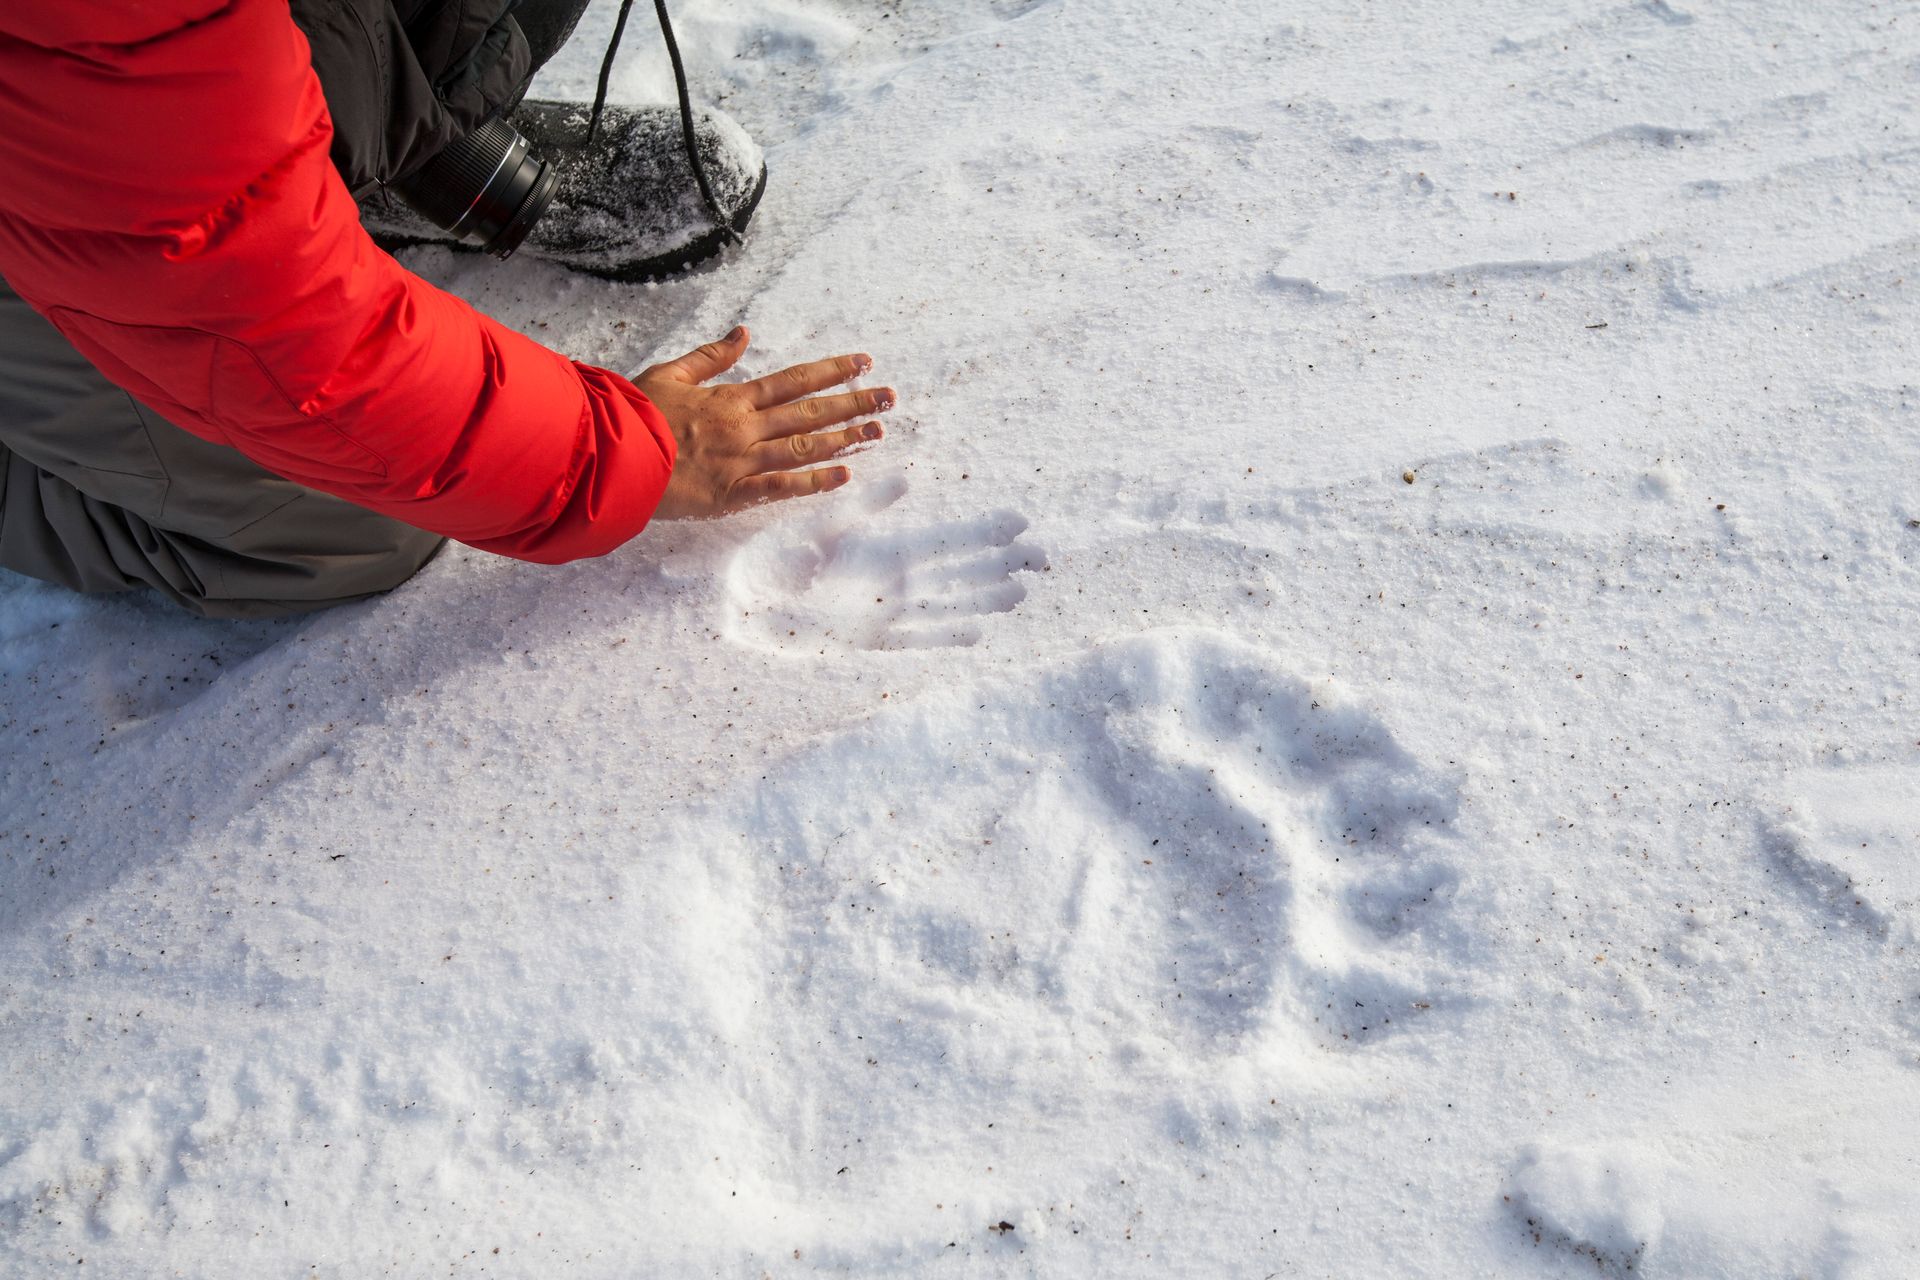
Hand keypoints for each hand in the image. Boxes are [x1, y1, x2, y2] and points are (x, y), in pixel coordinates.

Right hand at [636, 325, 893, 519]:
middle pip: (810, 412)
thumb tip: (744, 331)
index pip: (793, 380)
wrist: (611, 456)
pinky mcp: (732, 494)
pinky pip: (781, 487)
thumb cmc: (633, 415)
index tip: (863, 362)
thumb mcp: (669, 373)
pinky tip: (845, 475)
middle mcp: (745, 427)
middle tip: (890, 397)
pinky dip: (814, 482)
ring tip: (877, 431)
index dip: (831, 370)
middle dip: (853, 402)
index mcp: (731, 398)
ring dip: (844, 438)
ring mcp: (742, 461)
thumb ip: (711, 356)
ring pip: (804, 447)